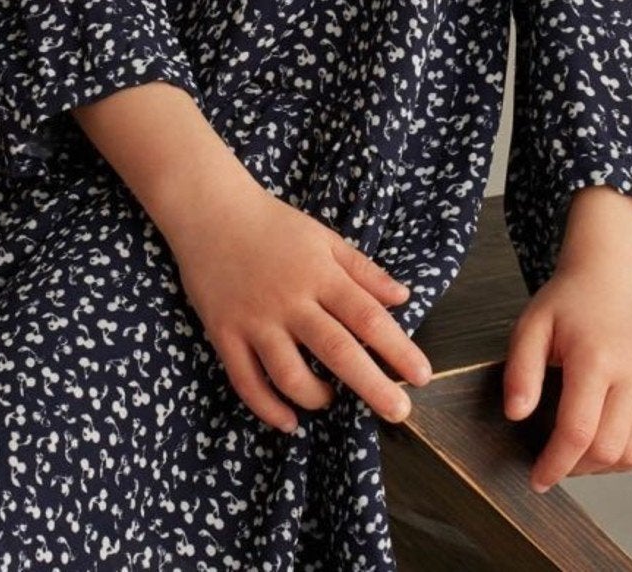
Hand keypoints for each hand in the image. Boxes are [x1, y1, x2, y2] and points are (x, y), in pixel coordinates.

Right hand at [162, 177, 433, 433]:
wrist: (210, 211)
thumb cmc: (273, 224)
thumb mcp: (324, 237)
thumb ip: (363, 270)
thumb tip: (403, 297)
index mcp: (319, 274)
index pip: (367, 317)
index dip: (397, 349)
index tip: (421, 376)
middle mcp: (290, 300)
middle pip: (337, 350)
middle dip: (372, 386)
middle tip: (398, 412)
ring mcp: (255, 319)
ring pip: (290, 374)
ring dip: (316, 397)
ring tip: (330, 400)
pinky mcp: (224, 333)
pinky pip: (246, 381)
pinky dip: (268, 408)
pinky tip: (289, 420)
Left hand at [502, 256, 631, 492]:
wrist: (618, 272)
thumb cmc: (571, 298)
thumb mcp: (533, 324)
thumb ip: (521, 371)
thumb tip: (516, 415)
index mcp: (596, 358)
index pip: (577, 432)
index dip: (555, 464)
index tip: (538, 479)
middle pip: (608, 449)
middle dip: (576, 467)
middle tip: (555, 461)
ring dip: (604, 467)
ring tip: (579, 453)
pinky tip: (609, 446)